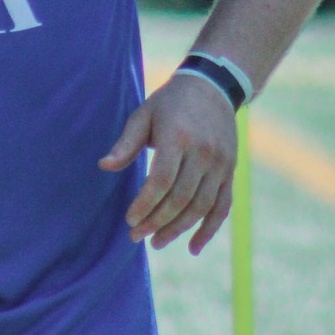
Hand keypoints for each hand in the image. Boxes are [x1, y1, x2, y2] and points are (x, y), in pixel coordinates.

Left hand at [99, 72, 238, 254]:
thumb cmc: (169, 103)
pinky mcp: (230, 171)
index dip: (145, 204)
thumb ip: (126, 143)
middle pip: (181, 198)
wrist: (212, 87)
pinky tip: (193, 247)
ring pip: (201, 206)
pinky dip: (210, 229)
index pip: (162, 180)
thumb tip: (104, 166)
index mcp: (179, 137)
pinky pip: (222, 206)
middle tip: (136, 237)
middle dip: (157, 222)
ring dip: (179, 229)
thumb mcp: (143, 115)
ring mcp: (220, 164)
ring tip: (157, 242)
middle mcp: (203, 152)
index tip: (129, 219)